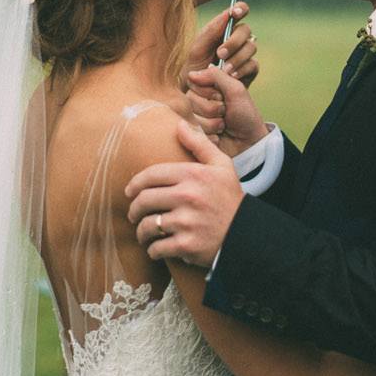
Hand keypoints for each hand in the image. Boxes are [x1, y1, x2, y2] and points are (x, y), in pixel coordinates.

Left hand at [126, 119, 244, 266]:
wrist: (246, 235)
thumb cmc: (230, 198)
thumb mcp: (221, 166)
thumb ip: (199, 144)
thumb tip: (179, 124)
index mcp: (193, 174)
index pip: (151, 175)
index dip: (135, 184)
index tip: (129, 192)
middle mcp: (187, 196)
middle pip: (144, 200)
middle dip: (134, 209)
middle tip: (134, 214)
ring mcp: (186, 222)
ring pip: (147, 225)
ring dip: (141, 232)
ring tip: (143, 233)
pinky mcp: (186, 245)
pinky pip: (156, 248)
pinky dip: (153, 250)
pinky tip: (156, 249)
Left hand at [181, 3, 258, 88]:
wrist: (195, 91)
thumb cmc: (192, 66)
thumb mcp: (196, 48)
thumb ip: (211, 31)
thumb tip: (227, 14)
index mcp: (224, 27)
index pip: (239, 10)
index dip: (241, 8)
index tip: (236, 12)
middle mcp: (237, 38)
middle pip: (246, 30)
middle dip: (233, 42)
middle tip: (220, 54)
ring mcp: (245, 53)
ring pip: (251, 47)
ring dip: (237, 58)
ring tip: (223, 70)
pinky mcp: (249, 69)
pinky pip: (252, 65)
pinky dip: (241, 70)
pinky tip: (231, 76)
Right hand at [186, 64, 268, 155]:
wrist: (249, 141)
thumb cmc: (245, 114)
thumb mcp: (236, 89)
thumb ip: (216, 76)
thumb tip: (191, 74)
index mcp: (205, 88)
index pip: (193, 82)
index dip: (209, 92)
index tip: (223, 97)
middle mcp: (196, 102)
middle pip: (190, 100)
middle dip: (213, 108)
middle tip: (225, 112)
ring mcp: (194, 119)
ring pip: (192, 118)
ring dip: (213, 123)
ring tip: (223, 125)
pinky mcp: (193, 135)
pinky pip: (193, 133)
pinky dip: (211, 135)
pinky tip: (218, 135)